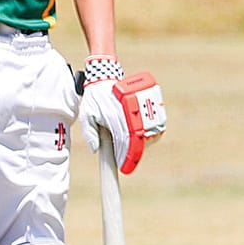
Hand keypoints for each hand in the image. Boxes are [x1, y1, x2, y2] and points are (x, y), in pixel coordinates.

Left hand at [76, 56, 166, 174]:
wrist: (106, 77)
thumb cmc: (96, 98)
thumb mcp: (86, 114)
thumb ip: (90, 133)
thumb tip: (95, 150)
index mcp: (117, 115)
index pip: (126, 141)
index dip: (127, 156)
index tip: (124, 168)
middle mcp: (133, 111)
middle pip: (139, 140)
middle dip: (133, 153)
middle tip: (126, 160)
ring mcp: (144, 106)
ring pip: (150, 133)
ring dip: (143, 144)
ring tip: (132, 147)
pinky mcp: (152, 104)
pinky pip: (156, 125)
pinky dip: (151, 134)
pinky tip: (142, 138)